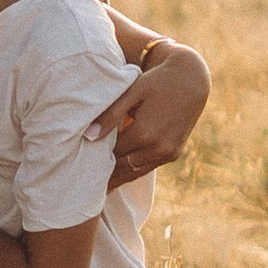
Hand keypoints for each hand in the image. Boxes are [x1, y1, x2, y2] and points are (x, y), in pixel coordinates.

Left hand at [87, 43, 209, 189]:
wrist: (190, 79)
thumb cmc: (155, 81)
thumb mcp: (131, 92)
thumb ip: (110, 114)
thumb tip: (88, 136)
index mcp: (145, 132)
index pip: (112, 152)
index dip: (94, 158)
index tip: (77, 163)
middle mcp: (158, 147)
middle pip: (123, 166)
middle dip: (104, 174)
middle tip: (82, 185)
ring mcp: (168, 153)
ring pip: (135, 171)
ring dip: (117, 178)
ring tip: (97, 188)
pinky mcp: (174, 153)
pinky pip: (148, 167)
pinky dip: (133, 171)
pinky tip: (118, 176)